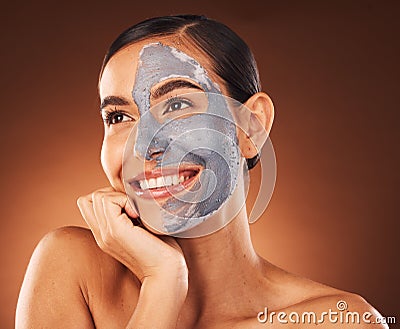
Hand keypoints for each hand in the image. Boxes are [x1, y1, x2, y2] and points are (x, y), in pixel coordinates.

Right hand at [77, 187, 187, 327]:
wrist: (167, 273)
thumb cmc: (163, 250)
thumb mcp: (142, 228)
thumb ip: (131, 214)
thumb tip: (133, 193)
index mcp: (106, 234)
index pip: (89, 204)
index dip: (109, 196)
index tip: (130, 205)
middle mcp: (102, 234)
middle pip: (90, 198)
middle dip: (113, 194)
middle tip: (133, 207)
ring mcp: (106, 233)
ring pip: (98, 196)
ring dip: (119, 196)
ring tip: (136, 211)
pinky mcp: (115, 231)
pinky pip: (107, 200)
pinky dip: (124, 199)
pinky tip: (138, 214)